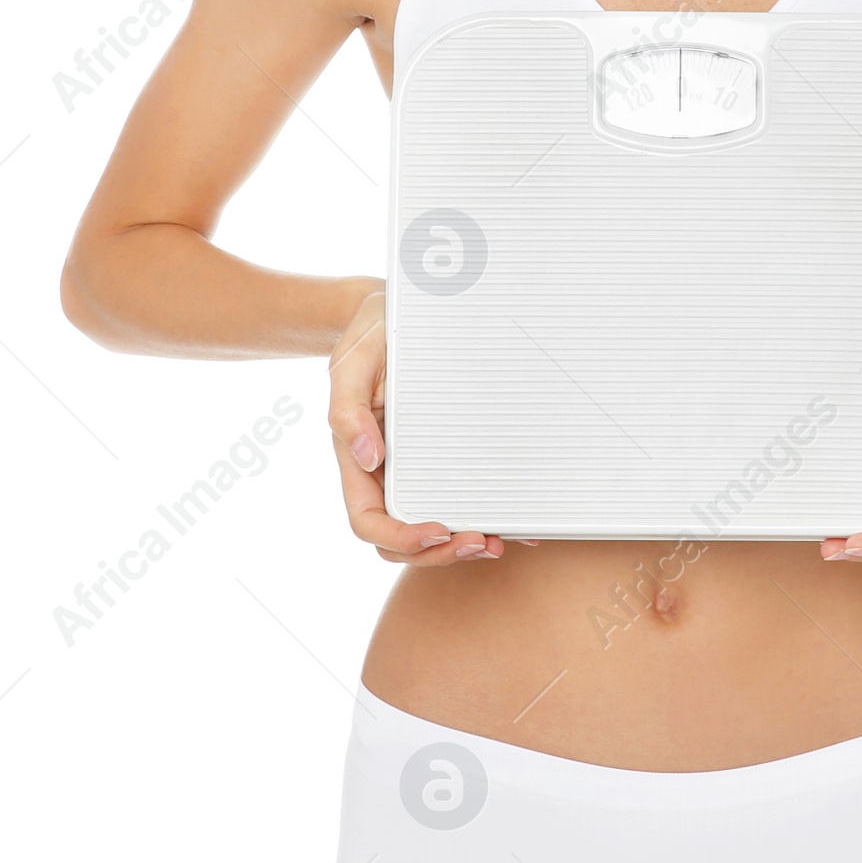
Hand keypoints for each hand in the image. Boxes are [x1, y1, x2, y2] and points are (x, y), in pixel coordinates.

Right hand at [327, 278, 533, 564]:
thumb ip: (347, 410)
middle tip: (481, 542)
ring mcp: (414, 466)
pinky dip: (484, 512)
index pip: (369, 520)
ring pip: (431, 527)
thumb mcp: (351, 362)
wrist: (394, 310)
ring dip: (461, 544)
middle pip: (403, 537)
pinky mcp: (442, 453)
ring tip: (498, 539)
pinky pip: (459, 493)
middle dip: (439, 551)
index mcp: (358, 459)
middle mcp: (385, 471)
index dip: (401, 538)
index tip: (437, 531)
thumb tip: (367, 458)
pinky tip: (514, 519)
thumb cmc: (370, 335)